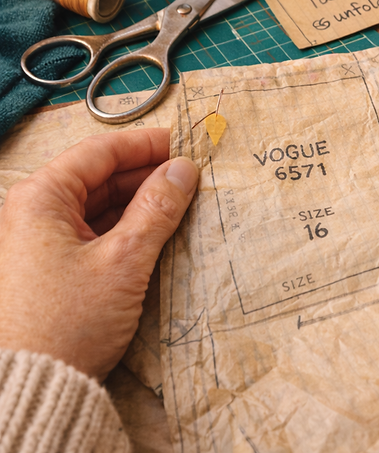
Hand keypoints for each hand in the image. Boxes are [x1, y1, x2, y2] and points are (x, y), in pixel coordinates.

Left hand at [0, 128, 197, 381]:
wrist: (31, 386)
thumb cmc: (65, 322)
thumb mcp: (123, 259)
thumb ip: (157, 208)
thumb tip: (183, 170)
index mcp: (40, 198)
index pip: (100, 151)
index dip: (147, 144)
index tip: (186, 144)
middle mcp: (33, 213)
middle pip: (99, 177)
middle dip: (148, 175)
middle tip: (194, 177)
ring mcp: (40, 242)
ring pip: (100, 207)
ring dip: (141, 204)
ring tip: (184, 205)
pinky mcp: (51, 269)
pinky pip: (95, 234)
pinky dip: (127, 229)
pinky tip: (158, 234)